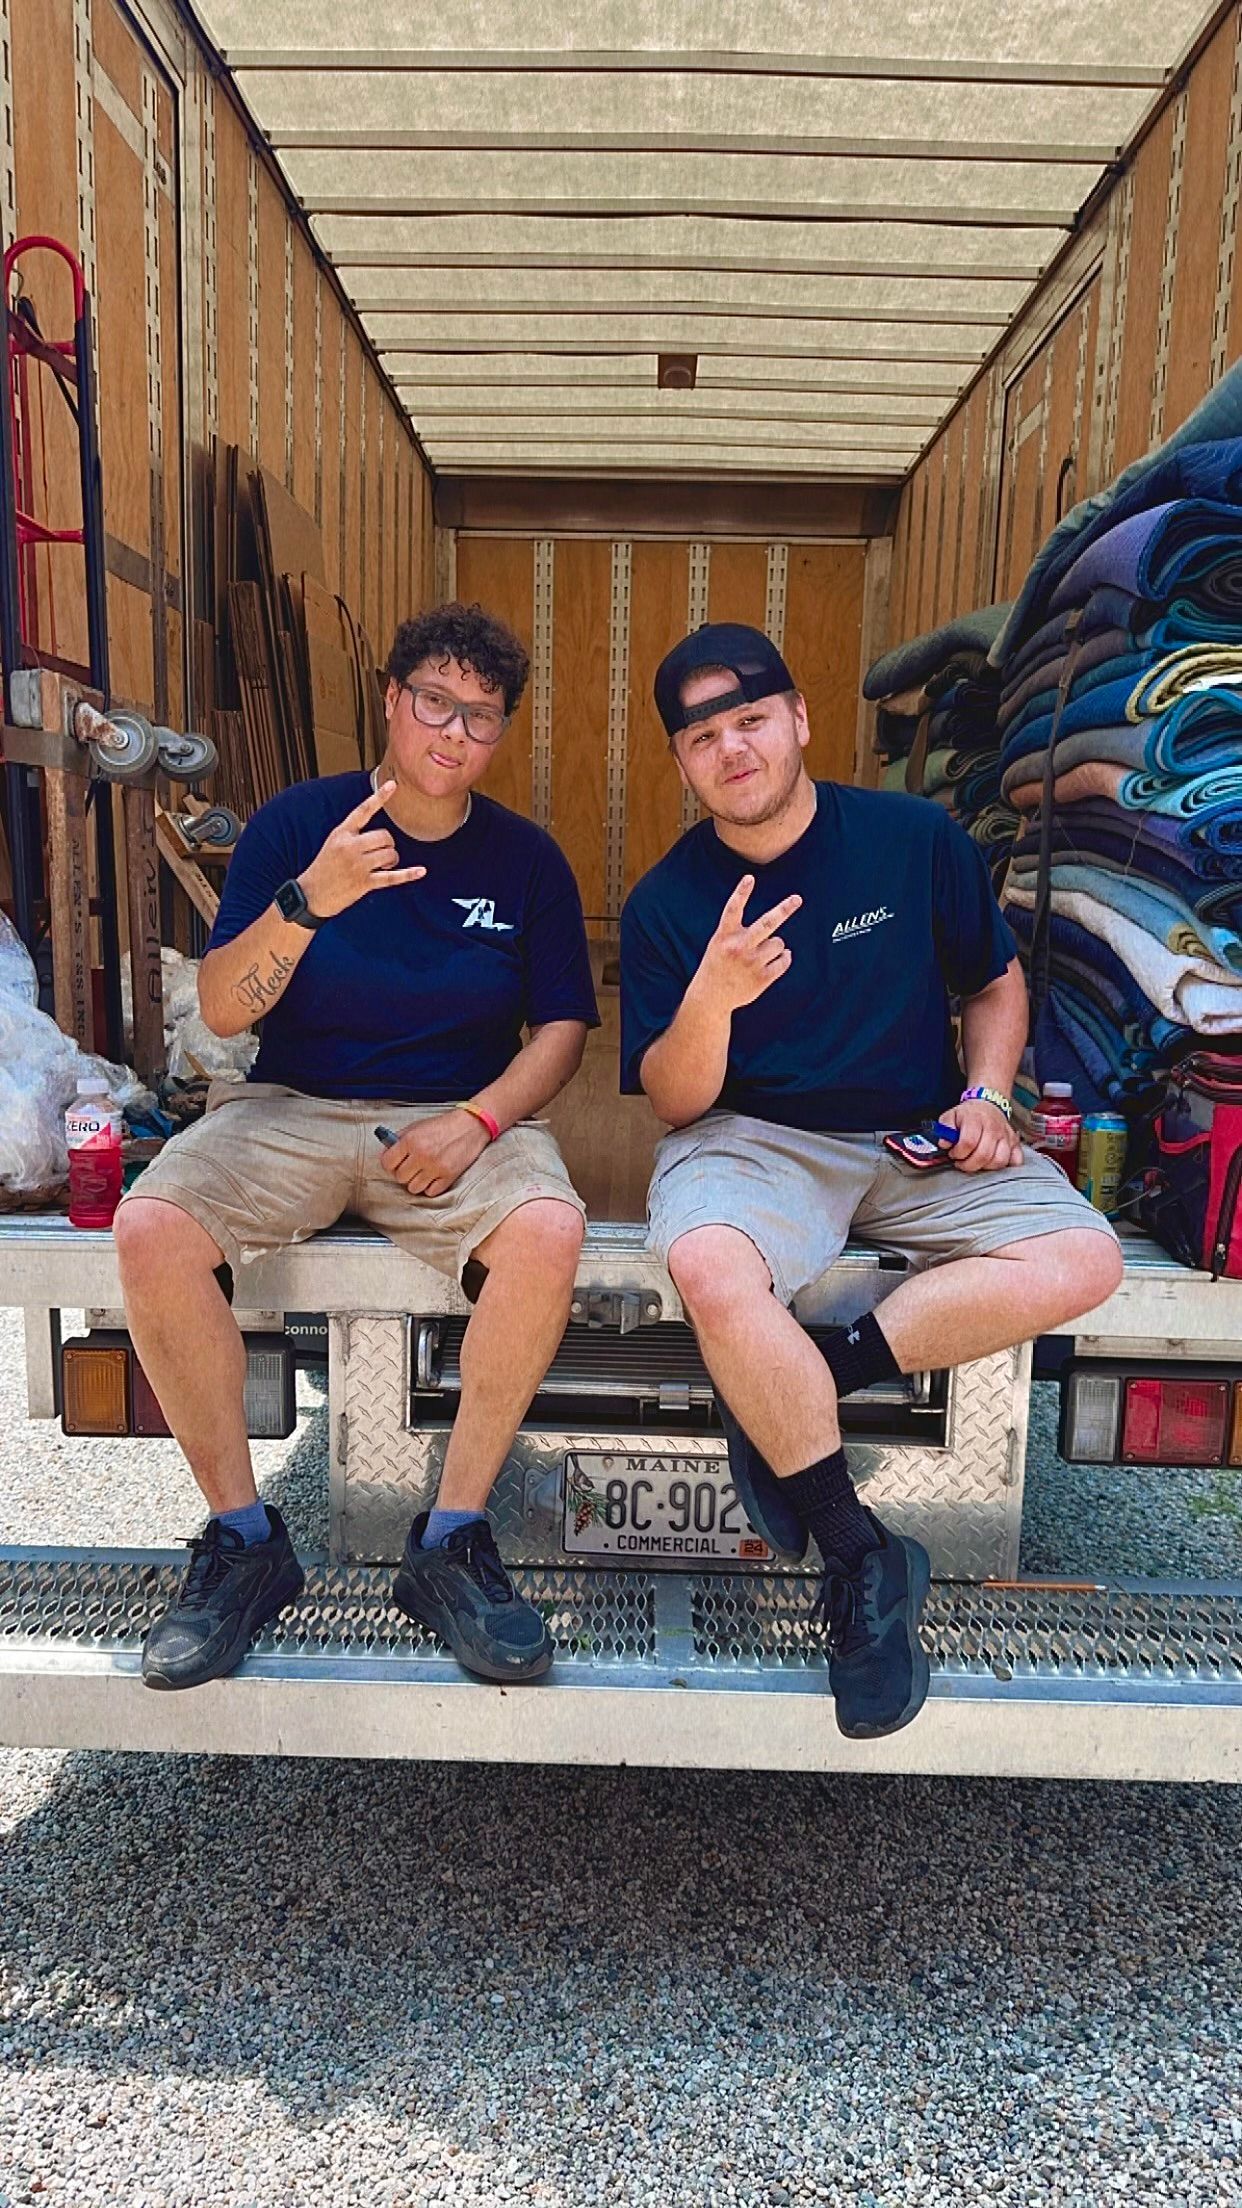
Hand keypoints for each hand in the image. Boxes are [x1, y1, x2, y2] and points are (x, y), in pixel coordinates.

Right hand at [298, 780, 426, 918]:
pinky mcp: (364, 883)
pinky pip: (392, 877)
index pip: (363, 810)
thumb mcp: (333, 844)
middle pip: (385, 836)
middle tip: (380, 855)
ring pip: (391, 854)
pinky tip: (421, 871)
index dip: (379, 797)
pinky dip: (408, 874)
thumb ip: (353, 835)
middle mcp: (350, 846)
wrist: (310, 895)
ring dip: (392, 860)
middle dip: (388, 845)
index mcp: (341, 833)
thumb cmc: (324, 868)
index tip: (394, 785)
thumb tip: (382, 837)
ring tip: (381, 867)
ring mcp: (358, 865)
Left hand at [379, 1108, 491, 1196]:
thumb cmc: (443, 1125)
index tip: (394, 1163)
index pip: (387, 1163)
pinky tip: (433, 1177)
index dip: (389, 1164)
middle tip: (411, 1166)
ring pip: (414, 1188)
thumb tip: (386, 1154)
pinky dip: (430, 1187)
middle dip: (404, 1173)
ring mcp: (436, 1167)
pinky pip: (430, 1192)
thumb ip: (399, 1140)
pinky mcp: (449, 1176)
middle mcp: (422, 1155)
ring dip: (417, 1181)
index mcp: (411, 1140)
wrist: (471, 1125)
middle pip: (400, 1177)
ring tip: (423, 1172)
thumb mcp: (417, 1126)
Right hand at [692, 874, 802, 1013]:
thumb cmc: (718, 965)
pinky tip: (774, 961)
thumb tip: (774, 934)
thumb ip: (739, 932)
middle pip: (766, 924)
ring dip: (775, 946)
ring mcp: (751, 963)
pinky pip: (784, 961)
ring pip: (779, 943)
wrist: (710, 997)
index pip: (733, 909)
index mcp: (725, 936)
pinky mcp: (762, 978)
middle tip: (797, 899)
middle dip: (783, 910)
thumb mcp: (719, 943)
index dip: (741, 893)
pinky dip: (783, 959)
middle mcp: (738, 947)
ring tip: (761, 955)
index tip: (749, 878)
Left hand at [938, 1100, 1022, 1172]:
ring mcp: (1006, 1136)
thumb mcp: (950, 1115)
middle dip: (968, 1164)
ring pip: (999, 1160)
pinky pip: (1016, 1160)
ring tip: (976, 1162)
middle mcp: (993, 1128)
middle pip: (983, 1155)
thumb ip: (944, 1128)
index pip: (968, 1143)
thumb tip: (944, 1143)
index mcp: (976, 1120)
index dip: (958, 1153)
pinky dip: (1006, 1166)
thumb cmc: (968, 1115)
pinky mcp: (1015, 1143)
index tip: (953, 1154)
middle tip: (962, 1162)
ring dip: (985, 1167)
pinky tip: (993, 1162)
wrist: (988, 1105)